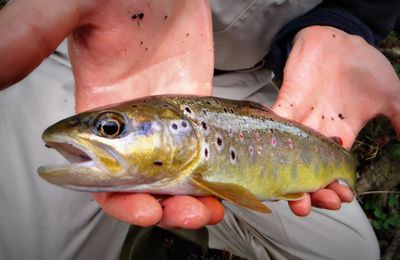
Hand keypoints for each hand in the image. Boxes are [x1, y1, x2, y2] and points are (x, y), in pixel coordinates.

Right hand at [0, 0, 222, 227]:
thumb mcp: (74, 7)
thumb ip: (29, 34)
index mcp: (99, 110)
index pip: (98, 172)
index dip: (115, 198)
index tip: (139, 208)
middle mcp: (132, 124)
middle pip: (139, 184)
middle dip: (156, 207)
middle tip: (176, 213)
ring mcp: (166, 121)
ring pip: (174, 177)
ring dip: (188, 202)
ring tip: (205, 209)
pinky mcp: (195, 112)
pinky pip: (204, 154)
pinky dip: (212, 179)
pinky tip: (220, 190)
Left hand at [273, 26, 399, 215]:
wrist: (342, 40)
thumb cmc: (363, 67)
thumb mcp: (390, 96)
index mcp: (341, 136)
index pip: (334, 170)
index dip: (335, 187)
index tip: (341, 199)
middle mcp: (317, 132)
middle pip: (307, 169)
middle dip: (309, 190)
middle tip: (310, 205)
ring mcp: (300, 117)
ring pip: (288, 152)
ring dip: (287, 174)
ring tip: (291, 195)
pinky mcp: (287, 99)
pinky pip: (276, 120)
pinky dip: (272, 135)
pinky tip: (267, 155)